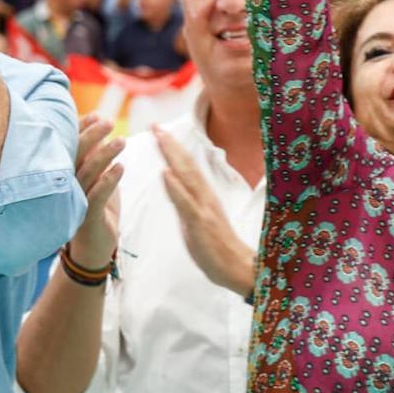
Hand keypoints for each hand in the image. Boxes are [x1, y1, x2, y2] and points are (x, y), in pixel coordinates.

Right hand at [68, 114, 124, 268]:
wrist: (92, 252)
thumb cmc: (95, 212)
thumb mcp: (96, 181)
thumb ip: (95, 159)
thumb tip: (101, 131)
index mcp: (67, 176)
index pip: (71, 148)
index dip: (81, 130)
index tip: (96, 115)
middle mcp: (66, 187)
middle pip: (75, 156)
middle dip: (91, 136)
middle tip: (109, 122)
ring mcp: (74, 203)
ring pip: (87, 174)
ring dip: (104, 155)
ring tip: (121, 141)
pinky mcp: (86, 218)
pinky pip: (97, 196)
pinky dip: (109, 180)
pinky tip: (121, 167)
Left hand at [153, 124, 254, 295]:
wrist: (238, 267)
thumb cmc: (217, 246)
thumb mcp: (197, 219)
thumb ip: (185, 200)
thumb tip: (172, 183)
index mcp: (204, 195)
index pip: (187, 166)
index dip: (172, 147)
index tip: (158, 130)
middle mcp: (205, 196)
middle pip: (186, 164)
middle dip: (170, 143)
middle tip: (155, 125)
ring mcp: (203, 208)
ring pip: (187, 176)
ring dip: (172, 156)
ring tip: (160, 138)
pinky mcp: (200, 223)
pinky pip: (186, 203)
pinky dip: (175, 187)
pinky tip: (165, 174)